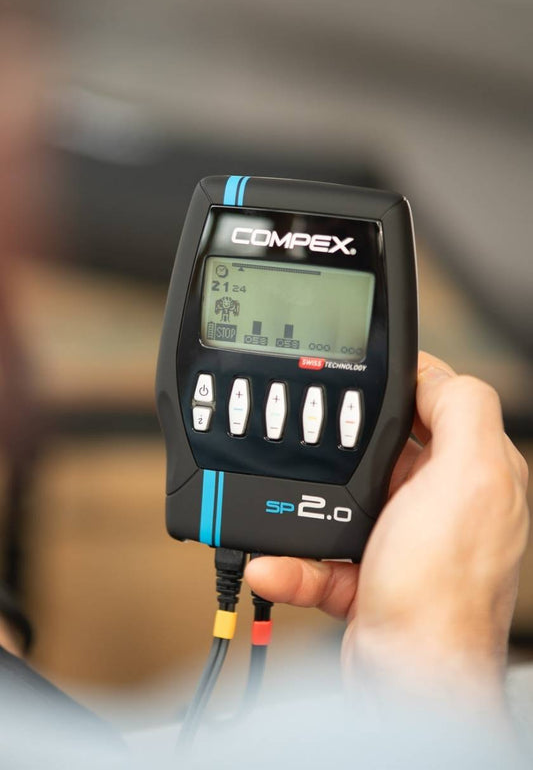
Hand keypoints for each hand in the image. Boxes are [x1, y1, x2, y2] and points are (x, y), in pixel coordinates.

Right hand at [245, 352, 528, 695]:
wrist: (406, 682)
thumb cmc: (442, 590)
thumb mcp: (468, 476)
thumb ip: (462, 409)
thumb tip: (432, 373)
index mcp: (474, 472)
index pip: (437, 403)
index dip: (398, 386)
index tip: (356, 376)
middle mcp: (444, 504)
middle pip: (385, 448)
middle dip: (343, 444)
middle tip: (311, 436)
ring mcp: (404, 541)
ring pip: (345, 499)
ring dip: (306, 504)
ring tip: (279, 501)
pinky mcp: (368, 576)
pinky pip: (322, 553)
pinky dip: (294, 558)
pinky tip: (274, 560)